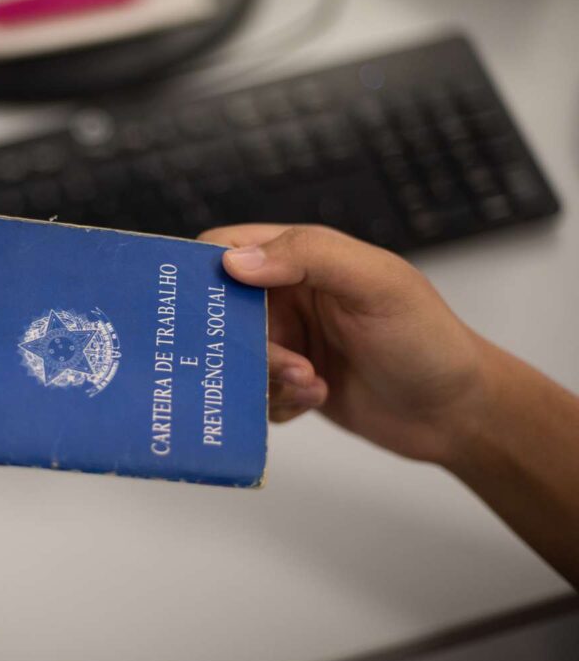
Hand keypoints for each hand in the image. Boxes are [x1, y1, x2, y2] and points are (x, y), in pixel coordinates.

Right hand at [199, 224, 486, 465]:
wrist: (456, 413)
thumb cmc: (427, 339)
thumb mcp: (375, 284)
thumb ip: (309, 256)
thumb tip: (234, 262)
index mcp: (301, 256)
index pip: (224, 247)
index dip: (205, 272)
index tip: (204, 306)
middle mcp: (286, 296)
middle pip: (220, 311)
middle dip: (242, 342)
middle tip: (285, 361)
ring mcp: (286, 341)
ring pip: (233, 358)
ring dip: (265, 377)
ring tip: (311, 382)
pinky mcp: (288, 382)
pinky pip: (253, 393)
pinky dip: (277, 401)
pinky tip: (316, 397)